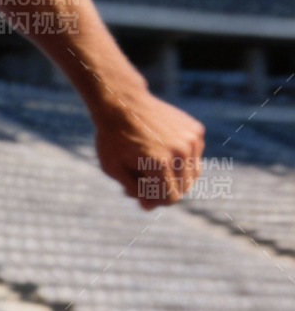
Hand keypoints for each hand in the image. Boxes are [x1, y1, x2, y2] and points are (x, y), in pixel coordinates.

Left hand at [92, 93, 204, 210]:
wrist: (123, 103)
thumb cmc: (113, 138)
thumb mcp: (114, 169)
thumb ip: (134, 190)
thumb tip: (149, 207)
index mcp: (160, 164)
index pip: (170, 198)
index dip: (156, 202)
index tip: (142, 198)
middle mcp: (180, 152)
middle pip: (184, 188)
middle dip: (164, 190)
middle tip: (144, 182)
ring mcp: (191, 140)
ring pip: (192, 173)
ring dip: (174, 176)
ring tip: (150, 167)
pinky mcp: (196, 130)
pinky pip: (194, 156)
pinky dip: (181, 159)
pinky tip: (161, 151)